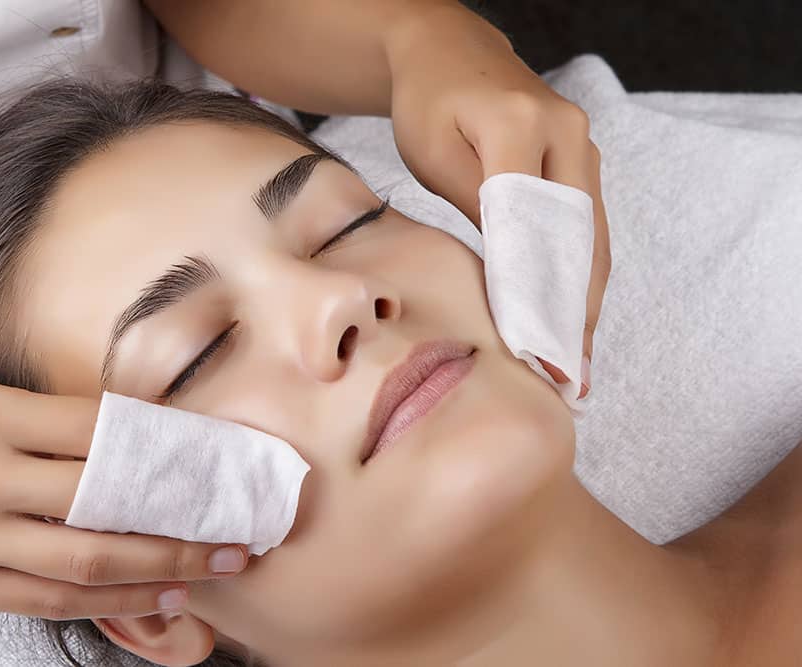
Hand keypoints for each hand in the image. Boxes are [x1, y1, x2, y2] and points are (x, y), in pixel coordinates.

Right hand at [0, 372, 246, 619]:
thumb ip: (60, 425)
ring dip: (158, 574)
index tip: (218, 464)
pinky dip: (108, 603)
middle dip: (181, 529)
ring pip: (82, 565)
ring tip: (209, 572)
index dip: (169, 451)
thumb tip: (149, 447)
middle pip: (103, 509)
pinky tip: (151, 598)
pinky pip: (47, 601)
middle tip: (237, 537)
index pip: (102, 434)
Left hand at [385, 6, 611, 395]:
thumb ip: (475, 207)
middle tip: (566, 372)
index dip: (530, 291)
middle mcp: (567, 132)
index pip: (529, 227)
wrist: (450, 54)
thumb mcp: (432, 154)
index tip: (528, 345)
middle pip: (577, 236)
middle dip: (572, 309)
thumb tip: (512, 275)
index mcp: (518, 126)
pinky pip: (589, 225)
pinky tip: (576, 317)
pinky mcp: (583, 159)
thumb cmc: (429, 106)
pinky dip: (582, 274)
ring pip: (592, 236)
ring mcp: (583, 144)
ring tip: (576, 360)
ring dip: (586, 299)